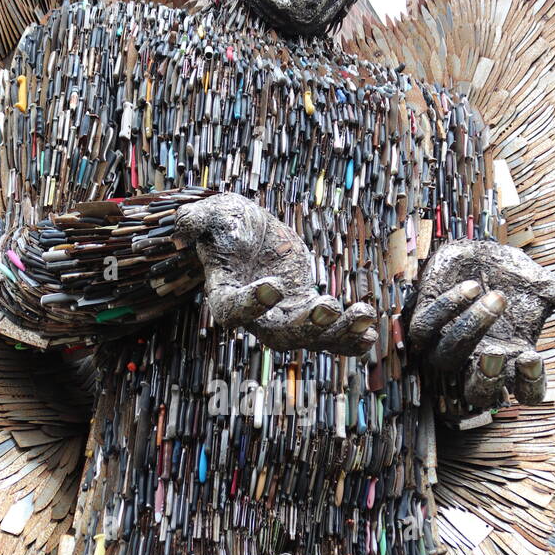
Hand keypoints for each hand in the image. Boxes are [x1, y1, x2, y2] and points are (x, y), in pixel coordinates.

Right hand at [174, 194, 377, 355]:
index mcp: (226, 296)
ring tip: (362, 316)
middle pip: (279, 336)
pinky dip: (350, 339)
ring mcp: (285, 317)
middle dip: (306, 327)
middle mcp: (256, 316)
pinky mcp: (307, 310)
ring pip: (311, 340)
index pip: (234, 311)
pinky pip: (330, 335)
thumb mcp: (213, 214)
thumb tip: (185, 225)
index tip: (273, 285)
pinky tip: (370, 333)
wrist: (250, 234)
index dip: (252, 304)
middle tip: (329, 307)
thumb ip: (197, 220)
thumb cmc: (227, 224)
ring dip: (339, 333)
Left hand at [408, 239, 554, 410]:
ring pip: (447, 358)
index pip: (523, 393)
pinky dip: (447, 309)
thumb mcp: (546, 288)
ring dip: (471, 329)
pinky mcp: (424, 323)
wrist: (477, 252)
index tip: (533, 357)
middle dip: (485, 380)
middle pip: (477, 394)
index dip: (527, 385)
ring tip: (496, 298)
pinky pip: (425, 329)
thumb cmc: (513, 279)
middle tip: (496, 353)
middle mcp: (478, 359)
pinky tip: (471, 287)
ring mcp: (448, 344)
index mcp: (511, 360)